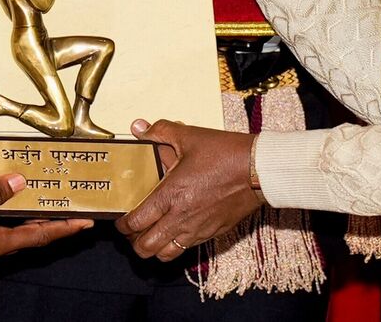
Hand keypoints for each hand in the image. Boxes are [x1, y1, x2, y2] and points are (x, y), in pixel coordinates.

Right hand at [0, 173, 91, 266]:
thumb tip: (18, 182)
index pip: (38, 237)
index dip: (63, 229)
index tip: (85, 223)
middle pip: (25, 236)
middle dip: (48, 223)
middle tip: (68, 209)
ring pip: (6, 232)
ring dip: (23, 218)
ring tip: (40, 201)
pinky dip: (0, 216)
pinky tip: (0, 201)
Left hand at [115, 119, 263, 261]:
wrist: (259, 170)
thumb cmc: (227, 153)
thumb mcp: (191, 136)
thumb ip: (161, 131)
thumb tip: (141, 127)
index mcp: (171, 194)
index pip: (136, 222)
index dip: (122, 226)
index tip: (121, 221)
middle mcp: (181, 217)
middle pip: (146, 247)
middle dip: (134, 242)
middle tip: (133, 232)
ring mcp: (198, 229)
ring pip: (166, 254)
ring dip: (154, 248)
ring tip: (152, 236)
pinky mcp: (213, 233)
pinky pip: (187, 249)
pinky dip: (176, 245)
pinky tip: (176, 231)